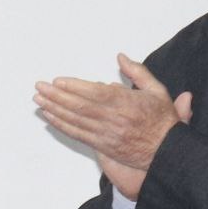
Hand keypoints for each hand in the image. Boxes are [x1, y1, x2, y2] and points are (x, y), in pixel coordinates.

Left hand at [37, 55, 194, 198]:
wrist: (167, 151)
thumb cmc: (163, 121)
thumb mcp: (157, 90)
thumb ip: (137, 72)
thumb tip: (120, 57)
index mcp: (128, 103)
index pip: (95, 93)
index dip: (74, 87)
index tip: (58, 81)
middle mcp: (115, 119)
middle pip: (80, 106)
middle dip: (56, 96)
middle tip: (40, 87)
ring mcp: (106, 133)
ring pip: (75, 120)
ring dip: (54, 109)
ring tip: (39, 99)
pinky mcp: (102, 145)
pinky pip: (77, 134)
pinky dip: (61, 125)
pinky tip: (50, 117)